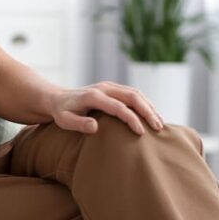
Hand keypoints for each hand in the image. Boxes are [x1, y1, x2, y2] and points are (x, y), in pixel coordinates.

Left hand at [47, 81, 164, 135]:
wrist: (58, 98)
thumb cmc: (62, 112)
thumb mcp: (64, 120)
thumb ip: (78, 124)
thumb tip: (95, 127)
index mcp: (94, 96)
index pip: (118, 106)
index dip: (131, 119)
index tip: (141, 133)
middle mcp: (104, 88)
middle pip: (132, 96)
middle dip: (147, 111)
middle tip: (158, 128)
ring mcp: (109, 86)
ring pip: (135, 93)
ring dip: (149, 107)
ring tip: (160, 123)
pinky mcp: (113, 89)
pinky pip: (133, 94)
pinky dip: (145, 103)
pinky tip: (152, 116)